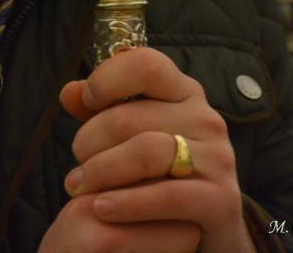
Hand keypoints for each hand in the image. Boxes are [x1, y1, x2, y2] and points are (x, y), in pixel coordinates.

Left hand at [39, 47, 255, 252]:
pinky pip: (167, 196)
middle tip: (76, 167)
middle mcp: (205, 118)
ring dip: (101, 170)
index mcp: (185, 92)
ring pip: (146, 152)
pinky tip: (101, 208)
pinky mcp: (222, 200)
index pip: (146, 65)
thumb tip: (69, 91)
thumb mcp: (132, 136)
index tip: (86, 102)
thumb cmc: (161, 173)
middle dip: (89, 141)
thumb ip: (101, 111)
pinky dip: (127, 203)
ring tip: (78, 187)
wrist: (209, 228)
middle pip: (130, 116)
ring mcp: (218, 157)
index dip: (108, 78)